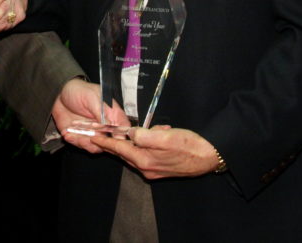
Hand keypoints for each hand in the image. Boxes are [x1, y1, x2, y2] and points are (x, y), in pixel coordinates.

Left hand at [52, 79, 127, 153]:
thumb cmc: (80, 90)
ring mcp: (92, 132)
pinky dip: (74, 141)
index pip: (123, 128)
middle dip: (101, 144)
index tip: (112, 139)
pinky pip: (80, 144)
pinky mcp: (80, 136)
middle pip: (110, 142)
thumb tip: (109, 124)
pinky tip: (68, 134)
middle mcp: (104, 126)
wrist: (60, 93)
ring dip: (86, 144)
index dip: (121, 137)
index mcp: (112, 114)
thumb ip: (100, 111)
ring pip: (95, 146)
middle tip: (90, 138)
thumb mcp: (91, 97)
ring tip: (76, 136)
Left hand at [91, 126, 218, 179]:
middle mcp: (146, 168)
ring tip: (133, 131)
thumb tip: (130, 133)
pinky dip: (145, 145)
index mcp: (145, 160)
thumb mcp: (165, 137)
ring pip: (135, 154)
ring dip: (132, 142)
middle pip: (124, 154)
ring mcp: (154, 170)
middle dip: (113, 144)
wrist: (209, 157)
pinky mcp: (162, 169)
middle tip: (100, 135)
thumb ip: (144, 136)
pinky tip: (155, 135)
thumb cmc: (189, 145)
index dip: (105, 142)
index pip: (119, 149)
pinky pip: (146, 155)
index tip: (92, 136)